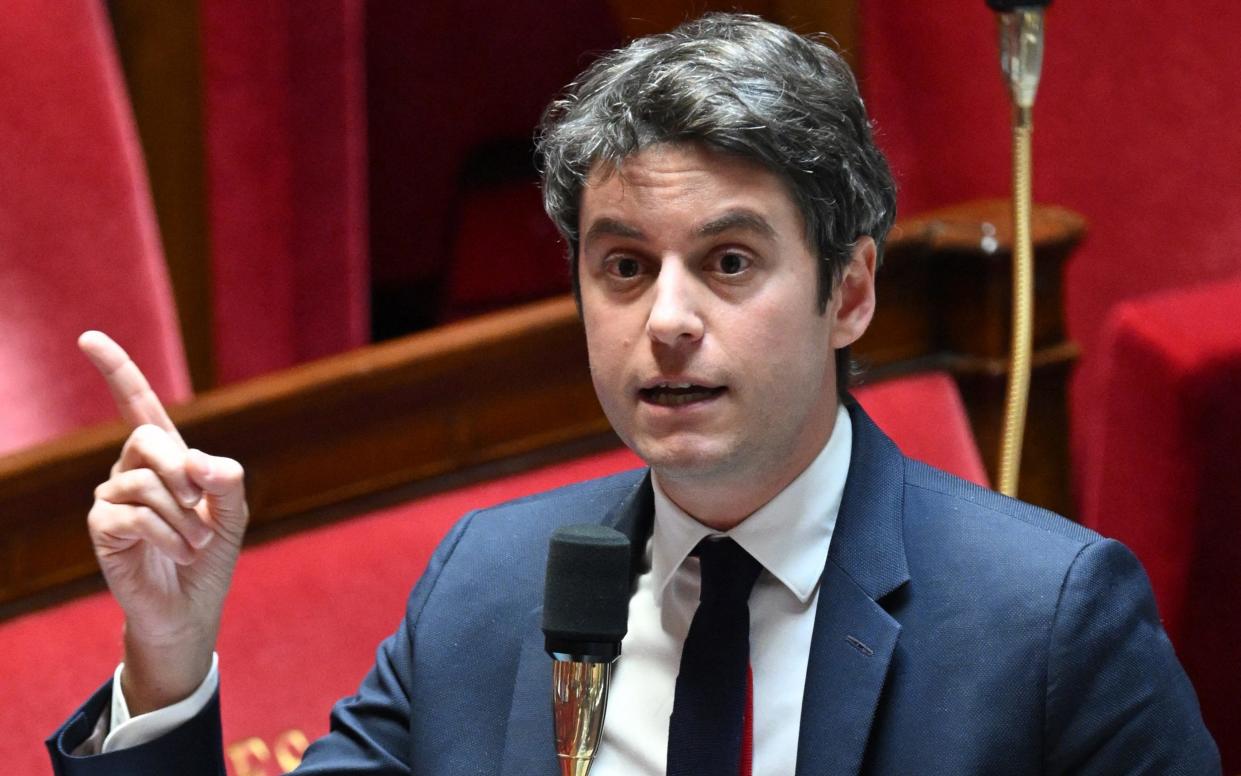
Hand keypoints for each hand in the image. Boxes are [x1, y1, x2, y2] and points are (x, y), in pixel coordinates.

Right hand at [80, 331, 248, 714]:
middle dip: (182, 471)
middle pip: (148, 438)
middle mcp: (131, 469)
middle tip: (202, 507)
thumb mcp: (233, 512)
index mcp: (165, 456)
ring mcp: (111, 497)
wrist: (192, 607)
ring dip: (184, 518)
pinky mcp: (102, 528)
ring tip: (196, 544)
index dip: (117, 370)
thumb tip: (193, 459)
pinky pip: (135, 516)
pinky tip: (178, 554)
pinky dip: (168, 536)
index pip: (137, 404)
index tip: (89, 337)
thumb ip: (226, 479)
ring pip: (146, 483)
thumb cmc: (211, 555)